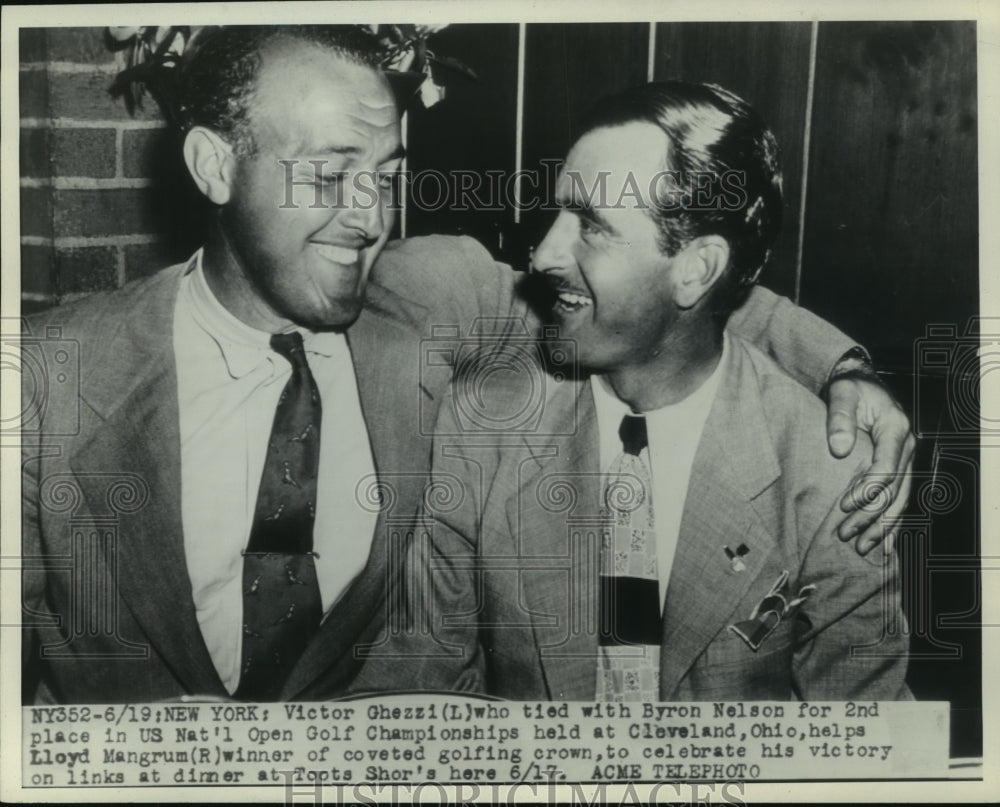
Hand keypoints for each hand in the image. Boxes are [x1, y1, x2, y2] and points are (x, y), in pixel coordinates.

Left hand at [825, 374, 916, 554]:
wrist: (860, 382)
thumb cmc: (850, 388)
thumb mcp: (842, 394)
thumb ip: (840, 419)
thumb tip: (839, 450)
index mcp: (896, 429)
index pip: (886, 469)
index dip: (867, 491)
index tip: (843, 506)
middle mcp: (907, 446)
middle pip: (894, 490)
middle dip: (870, 516)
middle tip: (845, 534)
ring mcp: (906, 458)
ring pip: (900, 499)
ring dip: (882, 525)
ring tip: (861, 546)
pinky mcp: (899, 465)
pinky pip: (900, 498)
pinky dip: (892, 521)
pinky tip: (885, 543)